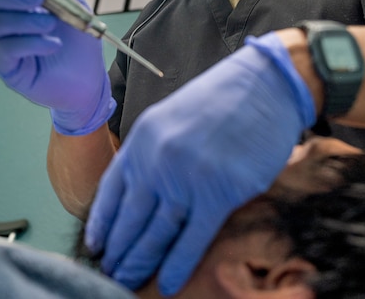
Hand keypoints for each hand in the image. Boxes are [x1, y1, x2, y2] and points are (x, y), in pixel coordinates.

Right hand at [0, 0, 114, 134]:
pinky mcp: (8, 70)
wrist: (90, 80)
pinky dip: (30, 42)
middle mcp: (2, 23)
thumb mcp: (73, 8)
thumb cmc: (79, 44)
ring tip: (50, 23)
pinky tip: (52, 44)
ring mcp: (1, 47)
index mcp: (15, 4)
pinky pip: (5, 50)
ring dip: (21, 19)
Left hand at [84, 32, 315, 294]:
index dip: (103, 225)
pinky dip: (177, 265)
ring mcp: (187, 178)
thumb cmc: (223, 100)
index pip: (111, 192)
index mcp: (142, 139)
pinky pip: (191, 240)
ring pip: (156, 234)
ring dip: (141, 263)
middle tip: (112, 276)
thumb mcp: (172, 117)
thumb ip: (152, 152)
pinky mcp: (220, 193)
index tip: (98, 247)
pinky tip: (168, 283)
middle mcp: (158, 160)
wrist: (266, 86)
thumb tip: (140, 194)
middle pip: (130, 220)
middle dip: (119, 253)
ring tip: (129, 283)